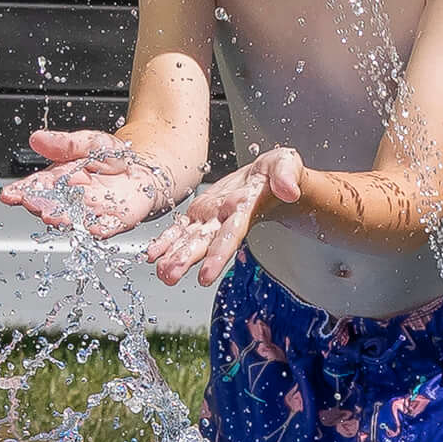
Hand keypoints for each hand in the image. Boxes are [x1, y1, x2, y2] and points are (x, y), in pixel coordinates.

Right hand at [0, 129, 174, 236]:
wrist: (144, 168)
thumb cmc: (114, 157)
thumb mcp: (87, 142)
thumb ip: (64, 144)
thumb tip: (36, 138)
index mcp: (62, 180)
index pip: (37, 187)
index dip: (21, 191)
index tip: (9, 194)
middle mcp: (74, 200)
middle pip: (52, 205)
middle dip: (40, 205)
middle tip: (31, 204)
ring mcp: (94, 212)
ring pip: (76, 218)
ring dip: (64, 219)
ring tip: (52, 217)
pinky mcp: (117, 220)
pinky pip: (107, 227)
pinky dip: (100, 229)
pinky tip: (92, 229)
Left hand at [147, 147, 302, 286]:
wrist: (268, 179)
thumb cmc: (278, 172)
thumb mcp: (286, 164)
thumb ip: (287, 175)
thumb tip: (290, 190)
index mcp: (245, 210)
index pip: (231, 236)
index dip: (218, 255)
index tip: (206, 276)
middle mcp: (226, 220)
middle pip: (205, 244)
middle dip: (187, 260)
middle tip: (169, 276)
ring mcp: (212, 219)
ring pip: (190, 241)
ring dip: (174, 257)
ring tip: (160, 272)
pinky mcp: (200, 214)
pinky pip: (181, 230)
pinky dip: (166, 242)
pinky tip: (152, 255)